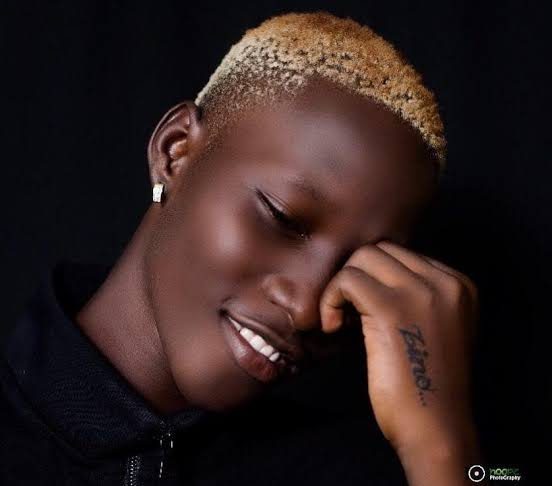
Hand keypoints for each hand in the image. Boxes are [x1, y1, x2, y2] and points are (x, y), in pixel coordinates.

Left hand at [319, 241, 480, 483]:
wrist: (435, 428)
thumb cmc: (426, 383)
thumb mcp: (434, 327)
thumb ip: (415, 296)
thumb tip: (368, 275)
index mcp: (459, 285)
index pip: (401, 254)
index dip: (374, 278)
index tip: (364, 309)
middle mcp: (445, 282)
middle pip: (380, 250)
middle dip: (356, 277)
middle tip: (348, 312)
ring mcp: (421, 293)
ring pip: (362, 259)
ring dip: (341, 287)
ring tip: (341, 321)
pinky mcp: (392, 309)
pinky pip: (347, 280)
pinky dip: (330, 300)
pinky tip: (333, 328)